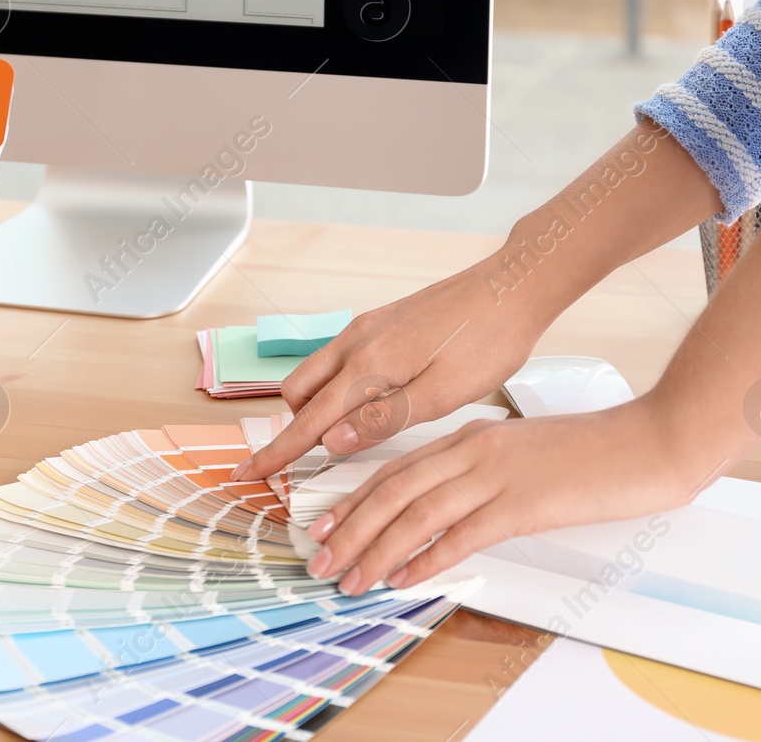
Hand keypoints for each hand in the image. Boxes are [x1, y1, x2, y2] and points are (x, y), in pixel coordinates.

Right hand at [233, 261, 557, 481]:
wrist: (512, 287)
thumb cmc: (487, 340)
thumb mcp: (441, 395)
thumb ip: (381, 420)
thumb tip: (331, 441)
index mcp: (369, 366)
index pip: (308, 420)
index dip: (277, 452)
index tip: (247, 474)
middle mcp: (357, 342)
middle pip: (298, 394)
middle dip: (294, 430)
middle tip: (306, 464)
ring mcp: (367, 328)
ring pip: (317, 374)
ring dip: (315, 408)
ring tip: (341, 438)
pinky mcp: (381, 322)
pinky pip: (339, 360)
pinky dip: (336, 387)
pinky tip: (366, 402)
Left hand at [302, 399, 707, 595]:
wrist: (647, 442)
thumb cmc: (592, 453)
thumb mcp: (521, 451)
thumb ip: (482, 469)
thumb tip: (449, 502)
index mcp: (470, 436)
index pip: (396, 469)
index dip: (355, 500)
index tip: (326, 526)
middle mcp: (473, 451)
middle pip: (393, 491)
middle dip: (349, 529)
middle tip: (321, 560)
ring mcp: (496, 476)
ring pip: (416, 515)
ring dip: (376, 550)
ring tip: (351, 578)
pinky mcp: (523, 504)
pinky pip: (462, 534)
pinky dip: (428, 558)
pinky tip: (406, 577)